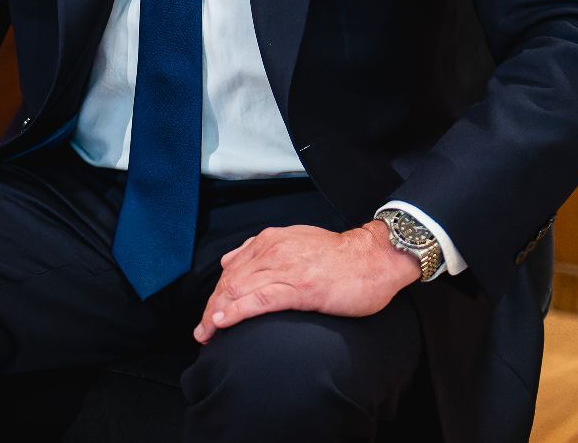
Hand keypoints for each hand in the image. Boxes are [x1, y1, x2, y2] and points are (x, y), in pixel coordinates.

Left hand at [192, 222, 420, 343]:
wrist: (375, 257)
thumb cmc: (340, 257)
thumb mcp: (295, 242)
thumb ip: (265, 251)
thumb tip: (233, 261)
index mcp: (268, 241)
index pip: (231, 270)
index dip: (216, 295)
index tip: (209, 315)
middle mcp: (271, 251)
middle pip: (229, 283)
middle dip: (211, 309)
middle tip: (202, 333)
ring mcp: (285, 268)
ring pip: (238, 291)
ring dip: (216, 315)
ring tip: (206, 335)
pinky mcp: (300, 287)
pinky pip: (260, 299)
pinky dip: (237, 311)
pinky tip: (223, 322)